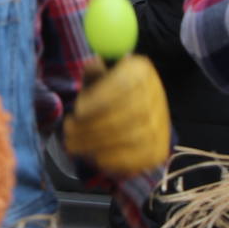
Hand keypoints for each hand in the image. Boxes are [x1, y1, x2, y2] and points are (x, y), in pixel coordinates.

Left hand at [63, 54, 169, 175]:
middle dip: (92, 126)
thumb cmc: (108, 87)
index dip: (99, 100)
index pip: (123, 86)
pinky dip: (112, 160)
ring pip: (130, 138)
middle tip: (68, 130)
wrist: (136, 107)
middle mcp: (156, 98)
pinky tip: (93, 156)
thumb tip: (92, 67)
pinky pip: (137, 158)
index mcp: (141, 71)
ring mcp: (160, 126)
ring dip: (97, 144)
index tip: (77, 109)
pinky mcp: (158, 150)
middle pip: (126, 116)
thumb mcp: (100, 71)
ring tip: (72, 143)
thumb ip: (94, 71)